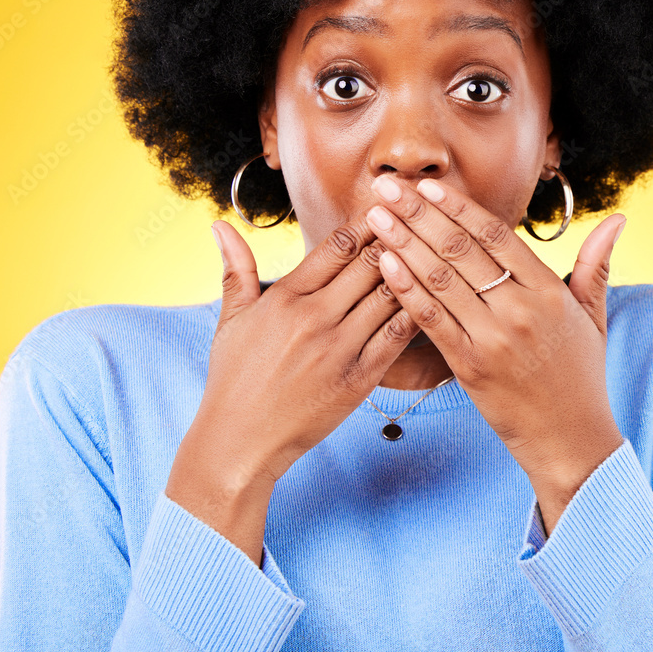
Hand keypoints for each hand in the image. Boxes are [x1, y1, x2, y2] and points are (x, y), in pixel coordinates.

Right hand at [201, 208, 420, 485]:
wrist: (240, 443)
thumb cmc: (234, 378)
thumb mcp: (230, 319)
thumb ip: (235, 267)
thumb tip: (218, 224)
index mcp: (285, 298)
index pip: (336, 247)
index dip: (366, 224)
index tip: (387, 209)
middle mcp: (314, 318)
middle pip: (368, 265)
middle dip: (397, 238)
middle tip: (420, 221)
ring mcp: (339, 349)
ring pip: (389, 296)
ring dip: (413, 271)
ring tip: (434, 252)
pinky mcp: (359, 379)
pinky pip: (397, 338)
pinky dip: (417, 313)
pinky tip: (434, 298)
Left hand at [364, 174, 625, 506]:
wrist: (569, 439)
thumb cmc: (580, 373)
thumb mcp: (593, 315)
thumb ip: (597, 263)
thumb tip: (619, 219)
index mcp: (549, 291)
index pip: (495, 235)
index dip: (458, 207)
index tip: (428, 185)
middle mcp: (520, 310)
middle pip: (461, 250)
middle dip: (418, 214)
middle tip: (387, 187)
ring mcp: (492, 339)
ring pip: (440, 280)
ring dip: (403, 244)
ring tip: (376, 217)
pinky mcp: (469, 366)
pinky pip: (431, 320)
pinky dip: (406, 289)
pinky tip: (385, 263)